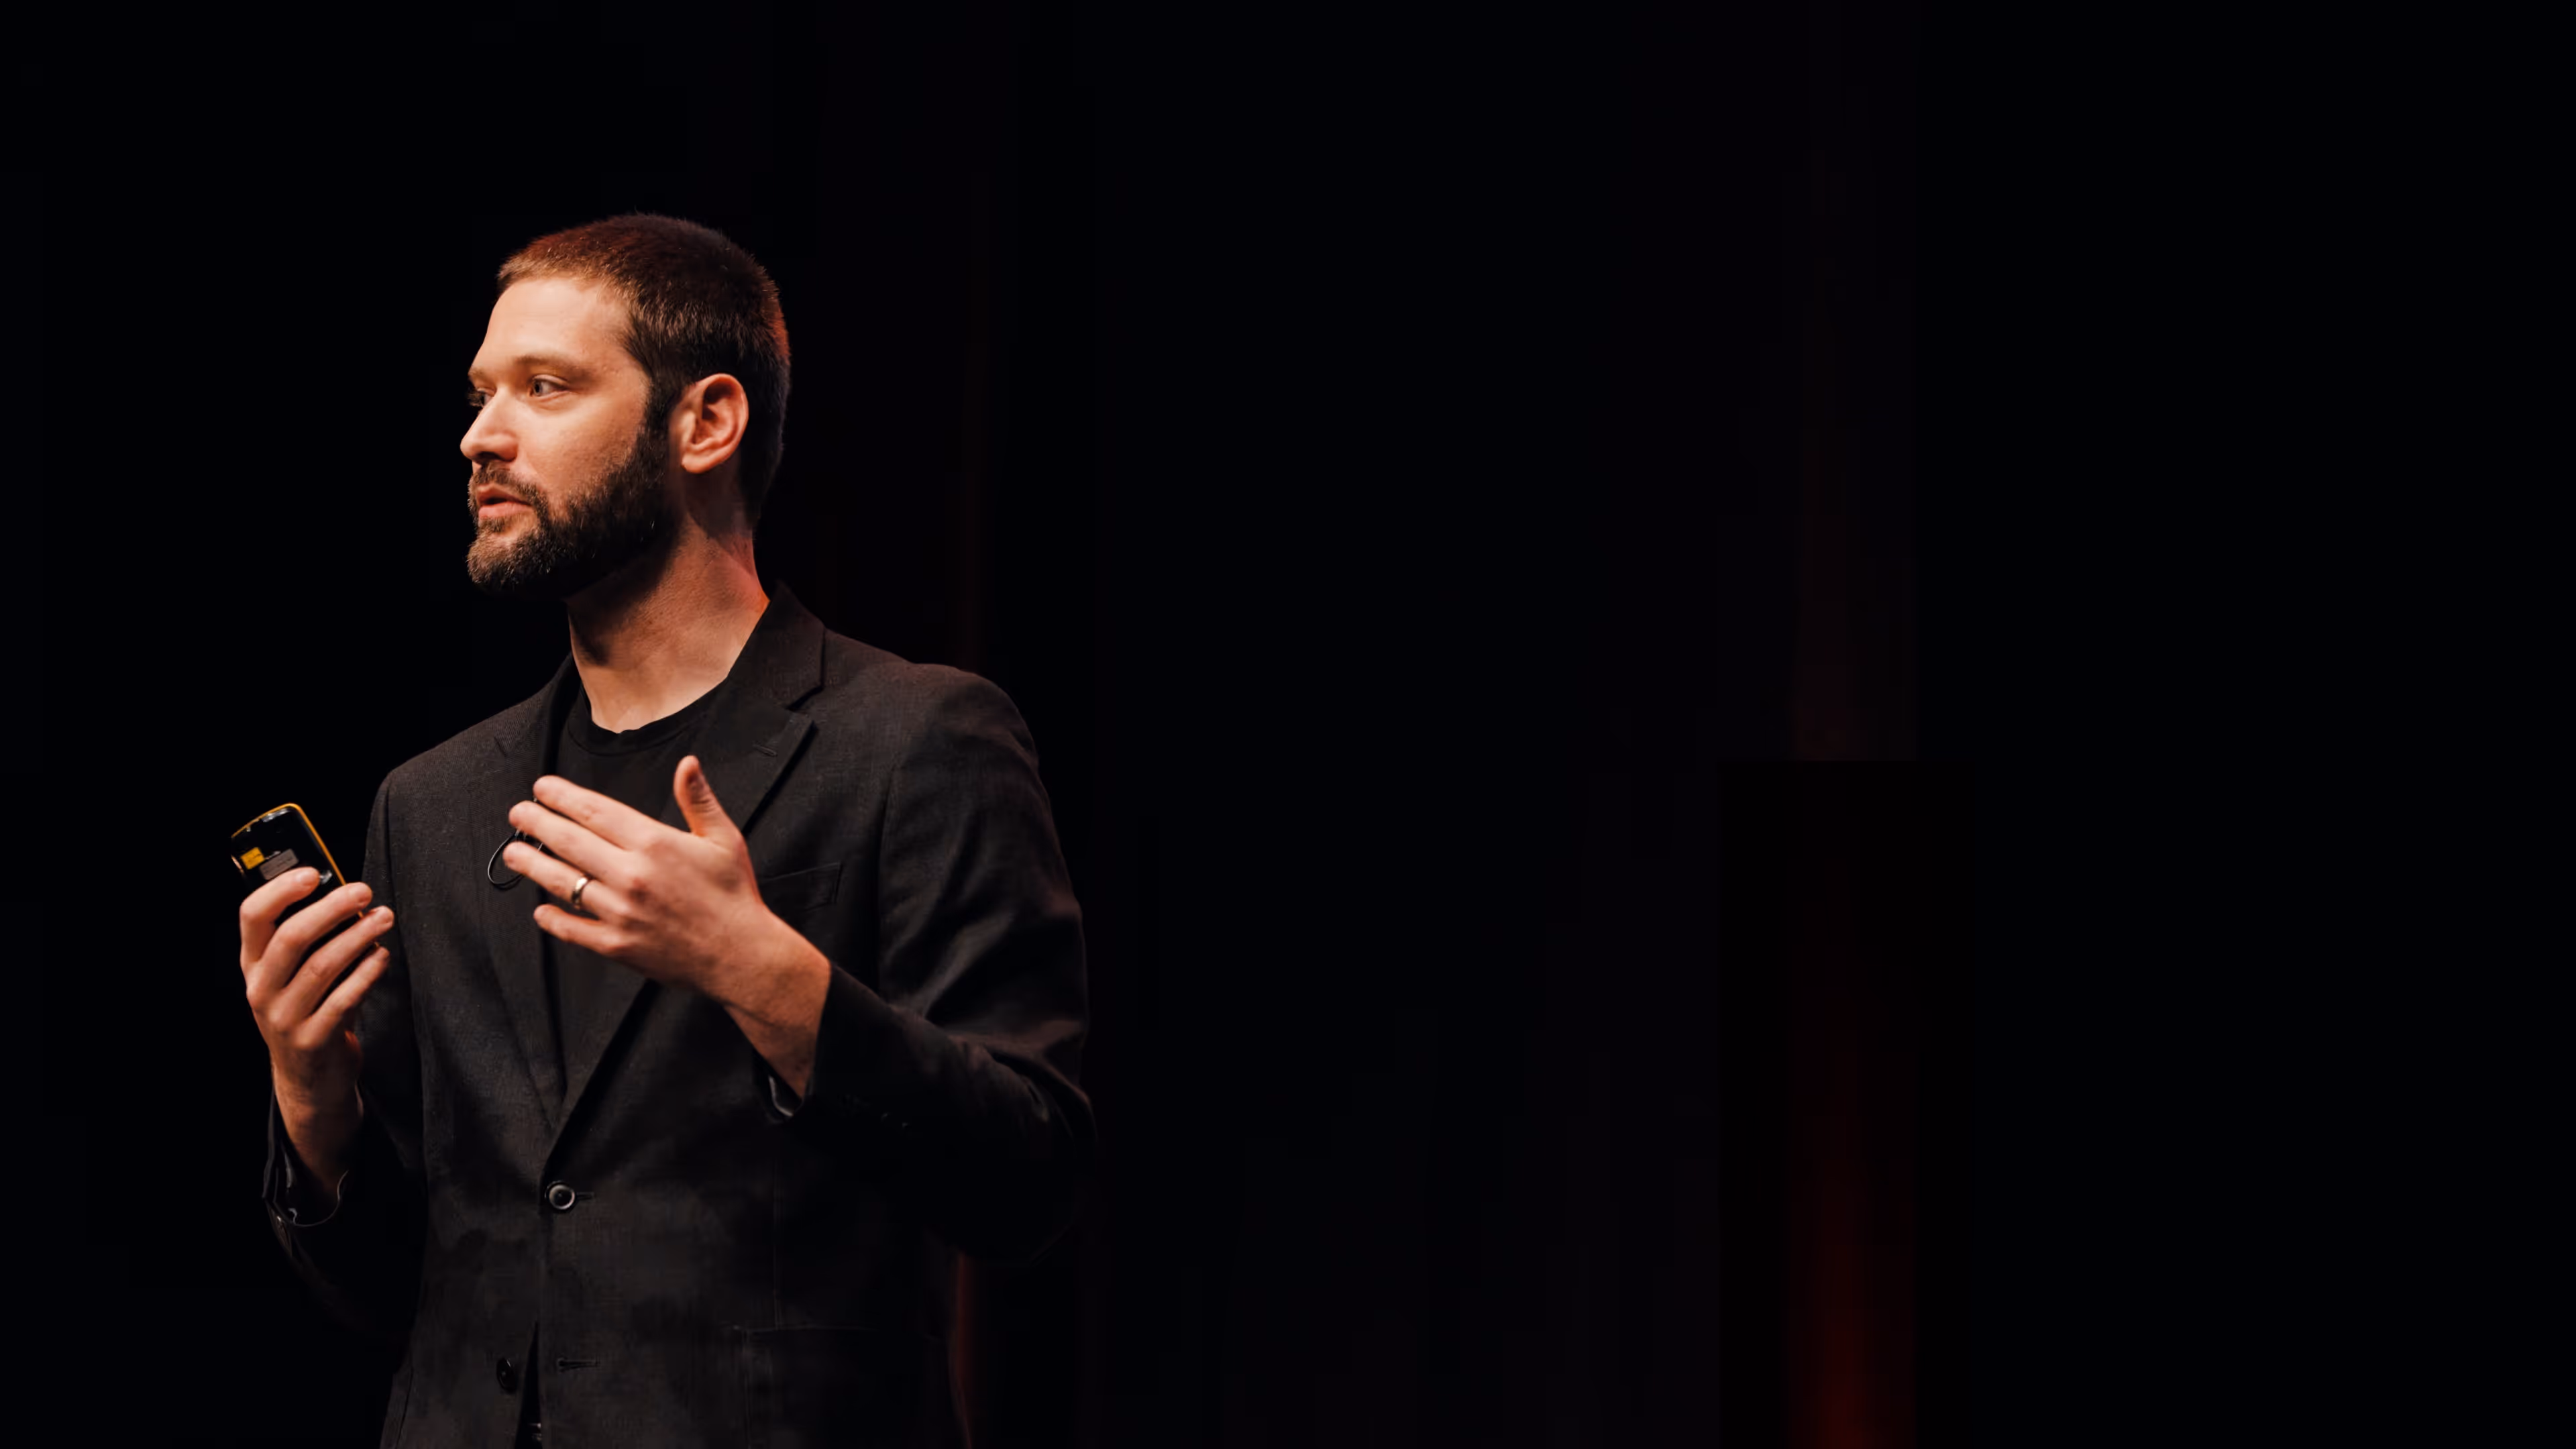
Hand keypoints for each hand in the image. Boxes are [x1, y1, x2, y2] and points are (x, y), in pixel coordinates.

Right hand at [240, 868, 394, 1184]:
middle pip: (291, 938)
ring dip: (358, 936)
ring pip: (322, 966)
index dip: (280, 891)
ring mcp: (283, 1017)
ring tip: (384, 917)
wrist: (310, 1078)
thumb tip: (344, 893)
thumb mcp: (295, 975)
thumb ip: (311, 939)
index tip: (314, 871)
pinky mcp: (312, 1040)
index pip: (252, 917)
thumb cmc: (308, 1011)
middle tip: (364, 891)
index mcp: (253, 964)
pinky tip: (383, 956)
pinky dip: (367, 973)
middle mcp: (261, 989)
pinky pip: (344, 999)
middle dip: (331, 909)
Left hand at [501, 756, 813, 1018]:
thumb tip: (687, 764)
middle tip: (517, 814)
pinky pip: (572, 929)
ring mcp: (620, 912)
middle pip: (568, 841)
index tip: (542, 788)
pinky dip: (552, 919)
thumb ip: (698, 800)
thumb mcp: (724, 839)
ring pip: (561, 883)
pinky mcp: (617, 945)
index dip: (561, 797)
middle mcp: (631, 875)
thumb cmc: (735, 896)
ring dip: (531, 865)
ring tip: (513, 854)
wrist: (742, 956)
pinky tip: (541, 910)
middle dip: (536, 823)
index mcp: (654, 843)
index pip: (594, 811)